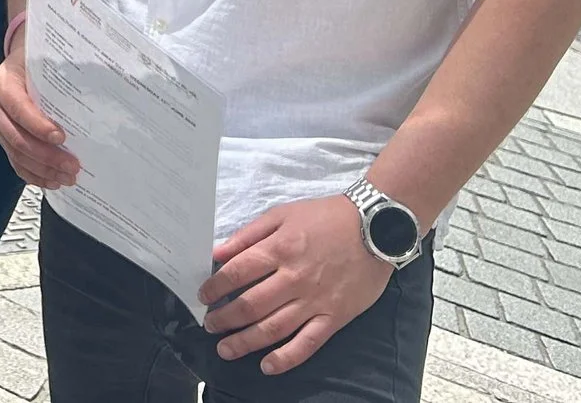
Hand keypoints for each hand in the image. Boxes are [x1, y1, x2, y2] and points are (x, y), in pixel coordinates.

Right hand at [0, 33, 80, 187]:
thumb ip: (56, 77)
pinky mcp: (2, 137)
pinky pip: (14, 161)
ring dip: (43, 170)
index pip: (19, 109)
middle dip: (46, 156)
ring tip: (67, 177)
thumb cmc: (34, 58)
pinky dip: (33, 175)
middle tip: (73, 166)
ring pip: (15, 154)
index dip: (38, 126)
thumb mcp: (42, 59)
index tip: (62, 138)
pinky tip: (52, 182)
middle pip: (17, 138)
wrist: (19, 59)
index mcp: (2, 84)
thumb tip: (92, 97)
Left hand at [198, 196, 392, 373]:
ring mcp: (315, 301)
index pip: (238, 273)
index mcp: (280, 248)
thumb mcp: (283, 213)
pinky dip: (286, 358)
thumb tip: (218, 253)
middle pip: (251, 305)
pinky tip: (267, 366)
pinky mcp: (335, 317)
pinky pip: (308, 343)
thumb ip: (249, 234)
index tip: (204, 296)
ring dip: (245, 342)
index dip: (216, 288)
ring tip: (226, 349)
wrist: (376, 227)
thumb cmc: (326, 217)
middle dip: (225, 319)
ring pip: (274, 328)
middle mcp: (294, 278)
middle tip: (211, 325)